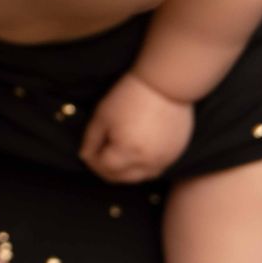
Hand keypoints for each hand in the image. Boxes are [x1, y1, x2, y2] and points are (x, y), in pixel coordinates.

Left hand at [78, 70, 194, 183]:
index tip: (88, 151)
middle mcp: (147, 162)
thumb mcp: (103, 115)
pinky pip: (156, 169)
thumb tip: (85, 156)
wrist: (165, 84)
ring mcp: (164, 159)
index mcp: (127, 152)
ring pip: (140, 177)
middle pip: (122, 178)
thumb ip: (91, 140)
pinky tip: (137, 153)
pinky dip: (144, 166)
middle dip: (107, 170)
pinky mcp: (176, 153)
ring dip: (126, 171)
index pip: (104, 168)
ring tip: (118, 157)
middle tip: (99, 157)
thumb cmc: (130, 96)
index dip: (92, 161)